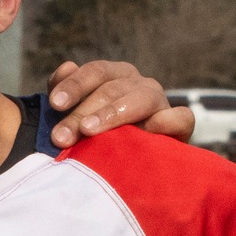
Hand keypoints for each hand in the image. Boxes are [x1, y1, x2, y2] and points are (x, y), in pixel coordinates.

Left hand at [44, 60, 193, 147]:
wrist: (128, 167)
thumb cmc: (94, 138)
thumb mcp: (74, 116)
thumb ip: (64, 94)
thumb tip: (66, 68)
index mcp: (114, 76)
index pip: (96, 72)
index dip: (75, 85)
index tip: (54, 103)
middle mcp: (138, 84)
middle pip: (111, 89)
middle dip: (82, 113)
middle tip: (60, 136)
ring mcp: (160, 102)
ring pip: (142, 98)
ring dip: (114, 114)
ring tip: (90, 131)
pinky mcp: (179, 125)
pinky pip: (181, 118)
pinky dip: (167, 121)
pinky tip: (149, 129)